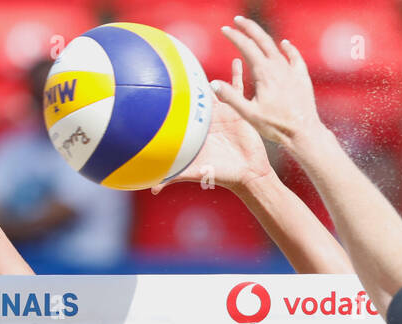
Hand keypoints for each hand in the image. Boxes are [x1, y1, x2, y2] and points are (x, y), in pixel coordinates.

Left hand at [154, 58, 272, 194]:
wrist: (247, 173)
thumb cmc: (221, 174)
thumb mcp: (196, 172)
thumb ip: (175, 177)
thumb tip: (154, 188)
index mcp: (196, 127)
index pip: (182, 107)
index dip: (173, 94)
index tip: (161, 79)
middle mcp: (208, 117)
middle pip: (197, 94)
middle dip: (189, 79)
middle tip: (178, 59)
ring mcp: (224, 111)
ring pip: (217, 87)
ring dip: (213, 72)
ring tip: (207, 57)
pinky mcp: (240, 110)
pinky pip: (239, 88)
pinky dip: (238, 74)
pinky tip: (237, 60)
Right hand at [213, 16, 324, 152]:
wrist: (304, 132)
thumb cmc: (276, 126)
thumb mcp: (249, 114)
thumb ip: (231, 98)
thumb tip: (213, 84)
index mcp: (264, 72)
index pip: (246, 46)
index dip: (234, 36)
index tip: (224, 29)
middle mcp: (278, 66)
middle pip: (262, 39)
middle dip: (248, 28)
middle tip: (237, 20)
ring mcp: (291, 70)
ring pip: (276, 47)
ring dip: (264, 37)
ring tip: (255, 32)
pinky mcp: (302, 77)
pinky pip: (295, 57)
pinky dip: (288, 48)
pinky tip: (284, 44)